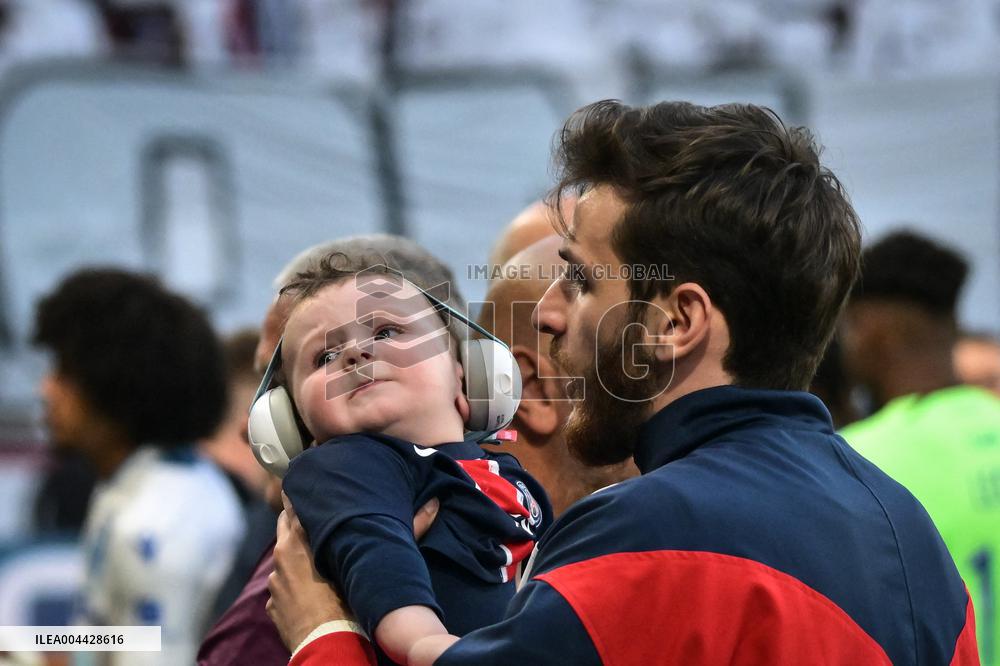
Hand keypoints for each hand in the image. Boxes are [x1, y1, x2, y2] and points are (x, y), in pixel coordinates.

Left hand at [266, 493, 441, 650]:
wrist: (330, 647)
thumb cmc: (352, 601)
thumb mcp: (379, 561)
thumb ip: (410, 529)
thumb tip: (433, 504)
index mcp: (300, 538)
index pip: (293, 504)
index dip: (304, 496)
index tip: (313, 490)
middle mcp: (282, 555)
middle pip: (283, 525)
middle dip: (297, 522)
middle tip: (316, 520)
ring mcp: (275, 582)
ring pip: (282, 559)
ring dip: (295, 556)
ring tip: (315, 558)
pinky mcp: (273, 605)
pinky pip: (282, 588)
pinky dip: (292, 586)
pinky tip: (308, 592)